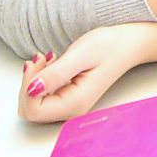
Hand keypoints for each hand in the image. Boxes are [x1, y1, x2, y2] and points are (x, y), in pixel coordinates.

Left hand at [16, 27, 143, 122]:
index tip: (38, 62)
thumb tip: (32, 89)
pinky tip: (51, 63)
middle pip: (30, 111)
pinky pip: (42, 98)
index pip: (32, 110)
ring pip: (33, 105)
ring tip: (48, 59)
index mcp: (75, 104)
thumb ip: (55, 74)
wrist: (129, 44)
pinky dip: (40, 80)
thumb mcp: (80, 54)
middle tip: (41, 59)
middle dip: (28, 84)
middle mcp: (72, 111)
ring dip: (33, 80)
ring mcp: (70, 107)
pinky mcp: (69, 100)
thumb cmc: (110, 46)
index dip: (27, 86)